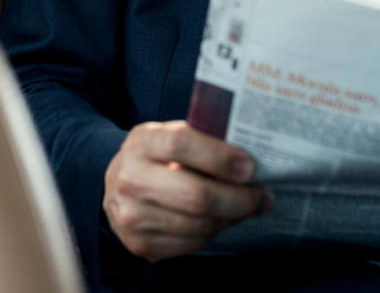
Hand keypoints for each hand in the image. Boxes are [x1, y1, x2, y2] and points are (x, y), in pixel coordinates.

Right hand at [103, 120, 272, 261]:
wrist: (116, 186)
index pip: (181, 144)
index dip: (220, 157)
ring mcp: (132, 215)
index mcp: (141, 142)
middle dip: (239, 199)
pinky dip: (214, 233)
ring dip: (232, 217)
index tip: (249, 167)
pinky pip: (192, 243)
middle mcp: (130, 178)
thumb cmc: (157, 157)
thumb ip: (202, 140)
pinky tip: (222, 219)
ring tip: (247, 207)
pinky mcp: (139, 243)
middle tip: (263, 196)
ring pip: (199, 224)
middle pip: (195, 195)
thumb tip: (251, 157)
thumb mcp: (170, 135)